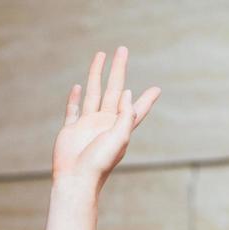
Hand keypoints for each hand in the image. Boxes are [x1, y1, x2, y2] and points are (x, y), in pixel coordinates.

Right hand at [51, 47, 160, 189]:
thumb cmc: (100, 162)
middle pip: (113, 90)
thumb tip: (126, 91)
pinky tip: (79, 86)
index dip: (147, 99)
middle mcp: (105, 124)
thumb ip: (125, 114)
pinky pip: (74, 109)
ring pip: (93, 93)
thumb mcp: (119, 137)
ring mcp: (87, 125)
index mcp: (120, 128)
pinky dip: (75, 98)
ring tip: (100, 55)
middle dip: (118, 70)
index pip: (136, 109)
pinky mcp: (71, 129)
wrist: (76, 179)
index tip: (157, 89)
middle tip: (123, 50)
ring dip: (97, 74)